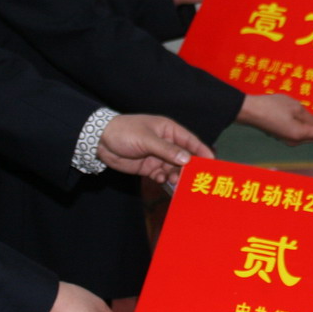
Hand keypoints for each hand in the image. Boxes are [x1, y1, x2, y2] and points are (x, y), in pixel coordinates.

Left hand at [96, 113, 211, 185]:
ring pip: (174, 169)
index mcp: (169, 130)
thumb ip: (167, 150)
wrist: (100, 141)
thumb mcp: (147, 139)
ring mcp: (158, 156)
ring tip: (173, 181)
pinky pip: (162, 175)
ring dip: (175, 175)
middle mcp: (166, 143)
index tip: (212, 163)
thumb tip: (187, 159)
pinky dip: (163, 179)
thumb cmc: (125, 132)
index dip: (202, 151)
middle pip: (184, 157)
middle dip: (188, 168)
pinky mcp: (149, 167)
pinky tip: (160, 180)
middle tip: (193, 179)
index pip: (191, 141)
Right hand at [238, 93, 312, 145]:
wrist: (249, 111)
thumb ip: (311, 116)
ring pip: (311, 135)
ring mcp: (289, 140)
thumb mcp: (295, 107)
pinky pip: (302, 133)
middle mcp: (296, 141)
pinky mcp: (284, 136)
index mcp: (301, 134)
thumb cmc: (271, 106)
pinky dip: (311, 128)